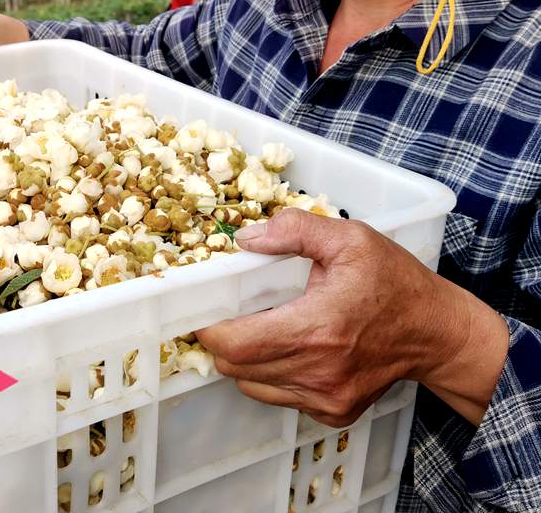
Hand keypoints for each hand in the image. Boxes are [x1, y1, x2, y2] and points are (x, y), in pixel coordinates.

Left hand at [197, 208, 507, 427]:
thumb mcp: (350, 239)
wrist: (437, 333)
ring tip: (263, 325)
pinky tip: (290, 345)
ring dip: (245, 357)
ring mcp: (326, 398)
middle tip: (229, 310)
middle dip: (222, 339)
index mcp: (319, 327)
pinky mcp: (332, 412)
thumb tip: (246, 238)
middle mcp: (319, 372)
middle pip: (235, 368)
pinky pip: (278, 395)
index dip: (209, 328)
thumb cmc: (395, 283)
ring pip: (251, 384)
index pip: (236, 344)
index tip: (204, 307)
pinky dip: (270, 372)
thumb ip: (295, 231)